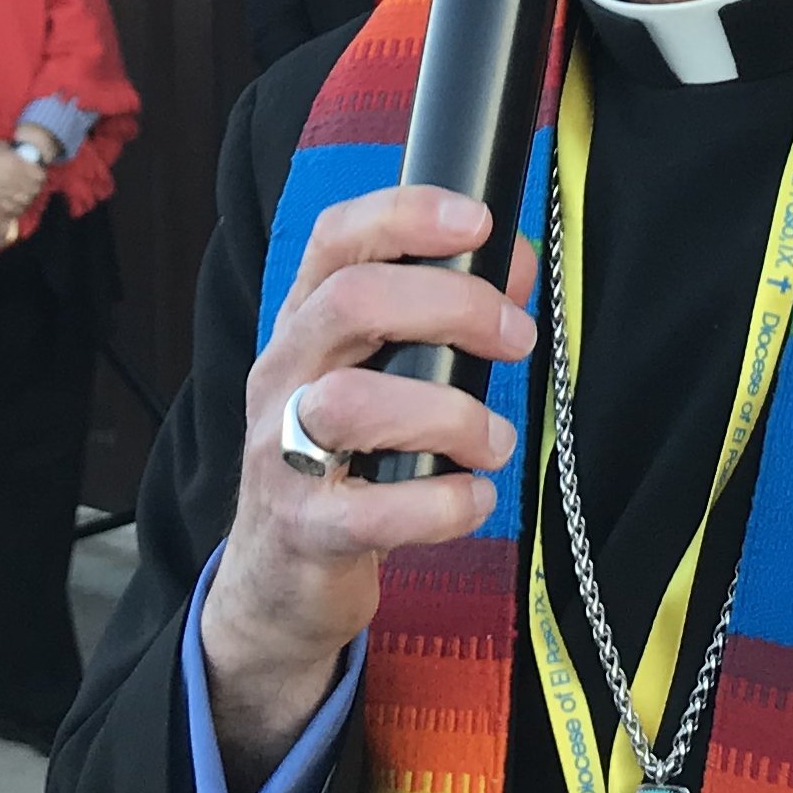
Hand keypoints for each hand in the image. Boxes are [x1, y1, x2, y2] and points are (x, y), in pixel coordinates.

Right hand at [0, 135, 49, 212]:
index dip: (40, 176)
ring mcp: (2, 192)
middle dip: (35, 188)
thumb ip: (15, 154)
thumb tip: (25, 158)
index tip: (38, 174)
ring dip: (27, 199)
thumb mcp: (2, 146)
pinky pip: (10, 210)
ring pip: (24, 202)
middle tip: (33, 185)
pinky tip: (15, 204)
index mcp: (16, 163)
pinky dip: (16, 208)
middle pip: (34, 190)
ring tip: (25, 195)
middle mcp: (12, 179)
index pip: (40, 176)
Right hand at [200, 188, 535, 791]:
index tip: (478, 222)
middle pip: (350, 302)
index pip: (335, 239)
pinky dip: (442, 505)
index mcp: (304, 326)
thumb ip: (440, 318)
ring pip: (352, 403)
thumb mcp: (378, 376)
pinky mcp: (305, 530)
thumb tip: (516, 261)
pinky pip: (373, 511)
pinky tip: (473, 499)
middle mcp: (283, 376)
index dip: (406, 213)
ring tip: (493, 440)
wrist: (276, 579)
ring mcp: (282, 453)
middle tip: (515, 338)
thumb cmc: (343, 461)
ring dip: (449, 414)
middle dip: (451, 306)